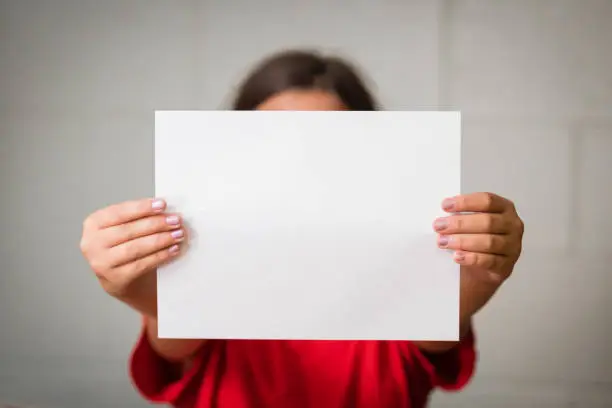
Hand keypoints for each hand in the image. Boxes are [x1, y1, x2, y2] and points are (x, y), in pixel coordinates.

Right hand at [79, 198, 185, 314]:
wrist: (121, 279)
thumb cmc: (125, 246)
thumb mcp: (124, 228)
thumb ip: (138, 217)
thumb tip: (164, 209)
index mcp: (93, 224)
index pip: (119, 212)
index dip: (142, 208)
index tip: (162, 204)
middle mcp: (92, 243)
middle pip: (129, 230)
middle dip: (156, 224)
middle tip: (175, 220)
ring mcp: (102, 263)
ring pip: (135, 248)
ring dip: (160, 240)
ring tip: (178, 234)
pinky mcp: (115, 279)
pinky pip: (141, 264)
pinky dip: (160, 256)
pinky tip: (173, 249)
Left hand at [433, 192, 523, 283]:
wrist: (480, 271)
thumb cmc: (475, 241)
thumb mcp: (471, 224)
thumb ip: (461, 216)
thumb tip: (442, 215)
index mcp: (504, 208)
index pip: (487, 201)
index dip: (466, 202)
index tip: (445, 206)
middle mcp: (512, 225)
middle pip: (487, 221)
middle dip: (460, 223)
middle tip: (439, 226)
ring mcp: (512, 246)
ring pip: (488, 242)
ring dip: (462, 241)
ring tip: (443, 242)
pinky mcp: (506, 266)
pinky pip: (489, 261)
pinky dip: (471, 258)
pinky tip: (457, 256)